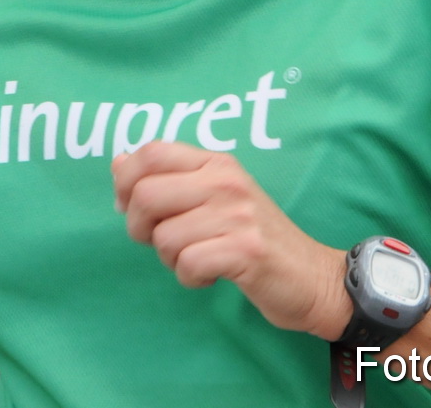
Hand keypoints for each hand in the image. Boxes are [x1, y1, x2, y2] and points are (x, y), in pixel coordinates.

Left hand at [113, 142, 349, 338]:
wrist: (312, 276)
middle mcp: (226, 181)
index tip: (128, 206)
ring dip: (170, 259)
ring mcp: (238, 214)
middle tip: (163, 242)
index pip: (151, 152)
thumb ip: (168, 179)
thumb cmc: (251, 238)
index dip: (126, 181)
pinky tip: (210, 275)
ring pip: (164, 237)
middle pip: (146, 195)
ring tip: (196, 259)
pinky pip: (187, 263)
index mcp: (216, 163)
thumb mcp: (212, 197)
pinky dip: (190, 277)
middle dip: (139, 228)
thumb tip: (119, 162)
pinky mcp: (247, 250)